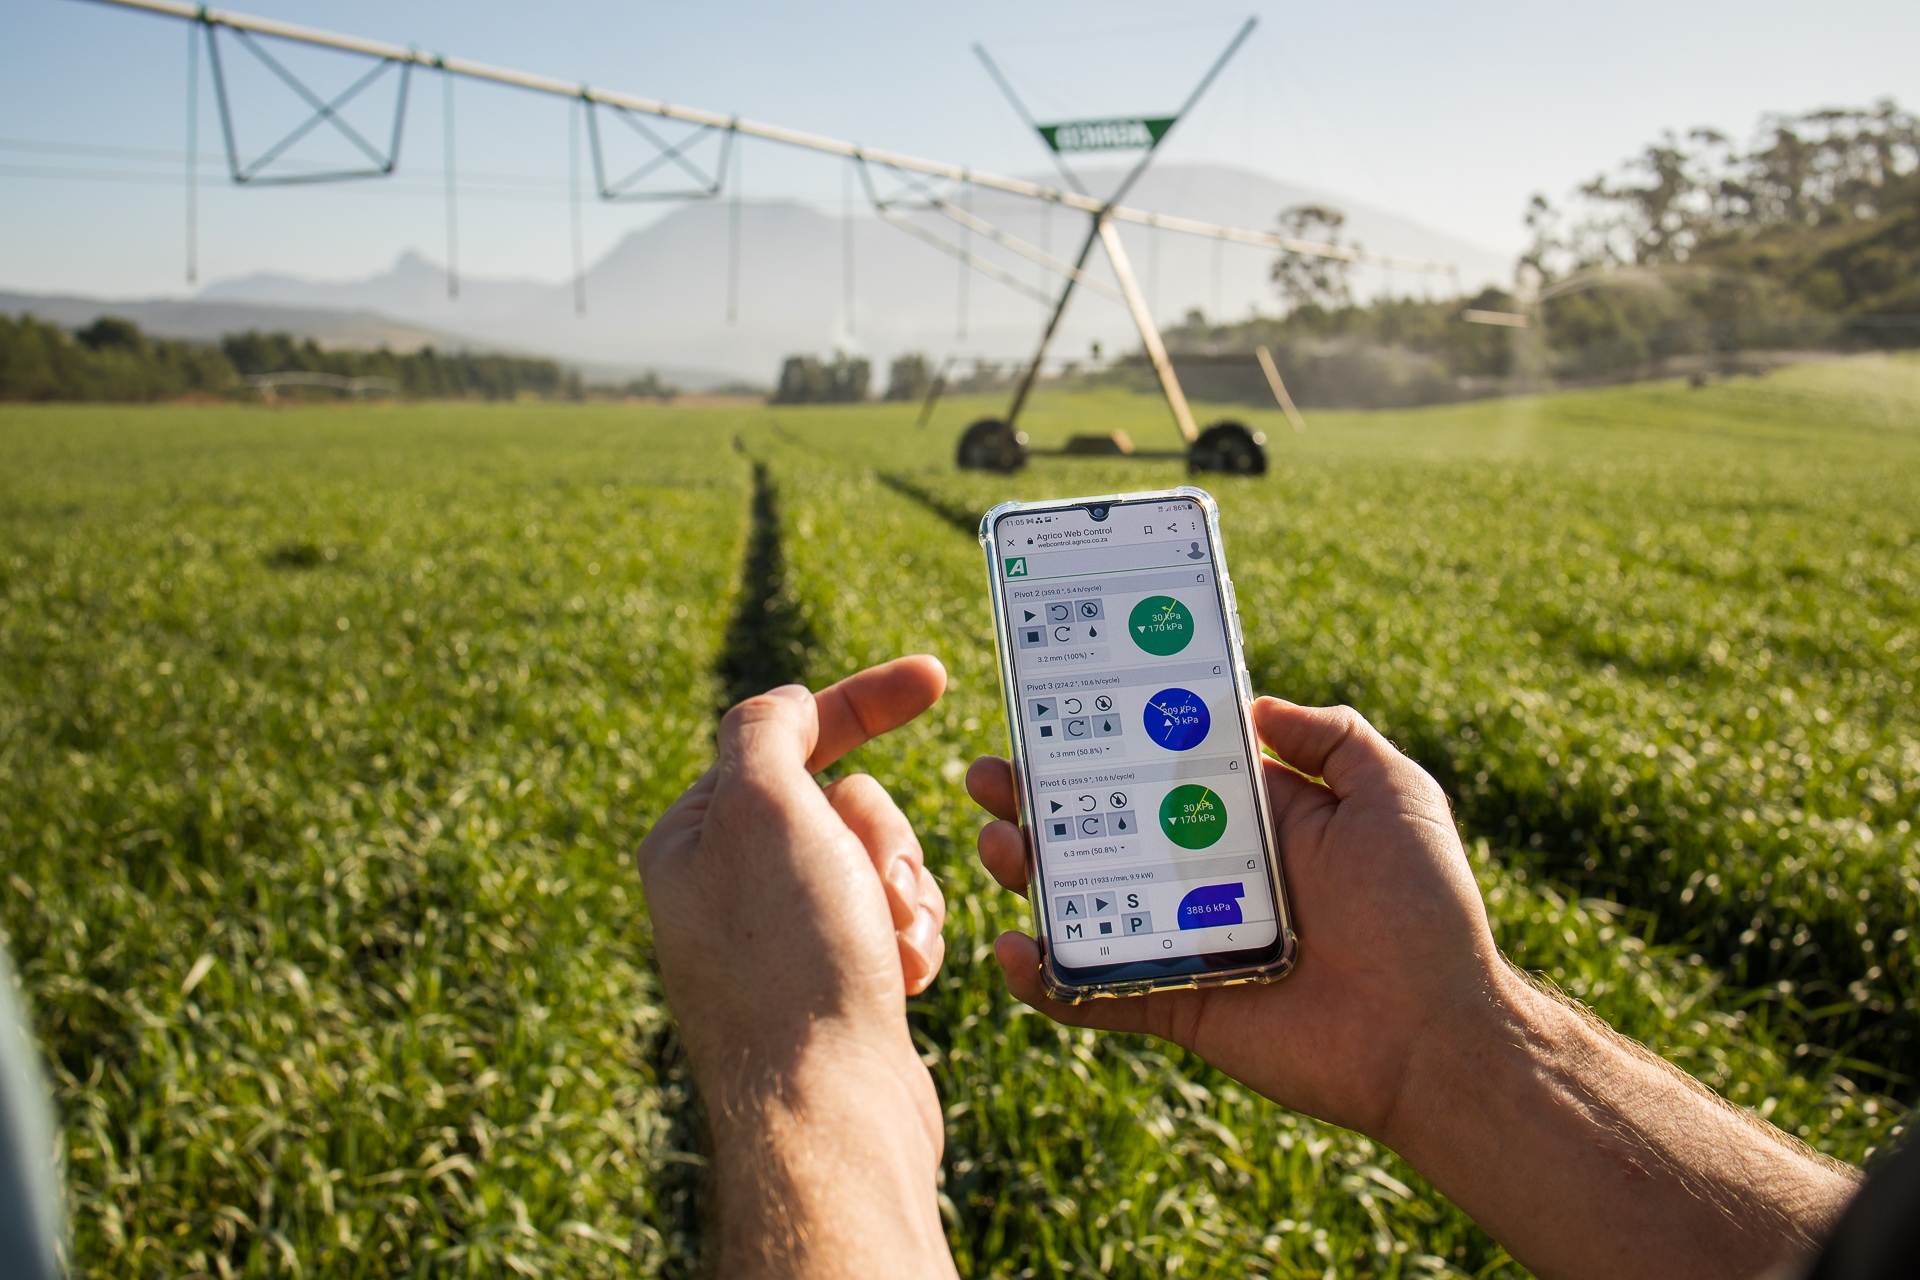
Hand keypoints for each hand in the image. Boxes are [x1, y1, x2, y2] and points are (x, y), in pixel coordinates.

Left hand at [639, 656, 955, 1278]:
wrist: (830, 1110)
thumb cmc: (793, 958)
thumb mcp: (762, 808)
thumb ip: (767, 730)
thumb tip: (786, 706)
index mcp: (694, 839)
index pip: (784, 736)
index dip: (863, 700)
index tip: (936, 675)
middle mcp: (729, 888)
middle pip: (845, 802)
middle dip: (882, 835)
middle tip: (873, 887)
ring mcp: (782, 941)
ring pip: (879, 862)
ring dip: (903, 892)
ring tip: (890, 946)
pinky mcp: (832, 987)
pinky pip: (894, 924)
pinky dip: (910, 941)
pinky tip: (902, 981)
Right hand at [968, 696, 1500, 1137]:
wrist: (1439, 1036)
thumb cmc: (1425, 909)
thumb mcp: (1394, 794)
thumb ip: (1334, 737)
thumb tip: (1255, 704)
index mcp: (1253, 820)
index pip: (1161, 768)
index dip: (1108, 739)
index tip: (1051, 707)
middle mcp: (1209, 874)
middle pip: (1104, 828)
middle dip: (1040, 800)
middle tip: (988, 775)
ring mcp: (1186, 941)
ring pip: (1086, 901)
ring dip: (1029, 874)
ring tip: (993, 843)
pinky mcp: (1176, 1006)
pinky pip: (1096, 992)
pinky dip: (1045, 979)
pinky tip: (1011, 950)